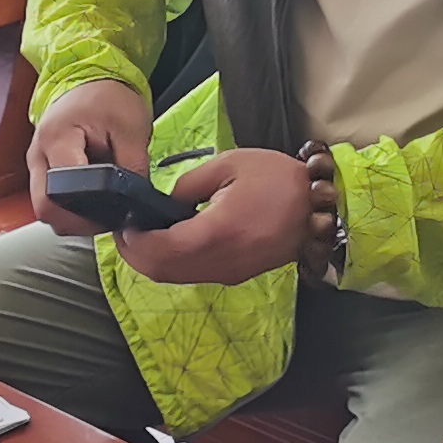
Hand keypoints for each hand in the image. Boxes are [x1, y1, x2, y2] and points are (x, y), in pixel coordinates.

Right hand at [27, 79, 154, 234]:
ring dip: (72, 216)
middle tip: (107, 218)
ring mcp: (36, 163)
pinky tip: (93, 199)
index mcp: (58, 140)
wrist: (91, 78)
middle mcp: (37, 154)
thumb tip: (133, 205)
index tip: (112, 214)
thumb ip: (132, 169)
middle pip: (45, 209)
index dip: (86, 214)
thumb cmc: (110, 96)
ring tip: (102, 207)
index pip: (60, 194)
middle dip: (76, 221)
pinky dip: (70, 207)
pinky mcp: (42, 168)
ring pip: (46, 208)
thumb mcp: (131, 130)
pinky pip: (51, 199)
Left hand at [111, 145, 316, 287]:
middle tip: (124, 232)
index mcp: (217, 232)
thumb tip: (165, 205)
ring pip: (176, 278)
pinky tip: (168, 242)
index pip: (160, 248)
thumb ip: (188, 185)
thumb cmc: (278, 180)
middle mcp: (221, 261)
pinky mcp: (236, 275)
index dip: (134, 241)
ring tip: (141, 235)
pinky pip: (194, 276)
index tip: (123, 224)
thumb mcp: (229, 165)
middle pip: (162, 271)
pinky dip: (172, 264)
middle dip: (136, 255)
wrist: (320, 208)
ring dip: (152, 262)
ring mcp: (229, 273)